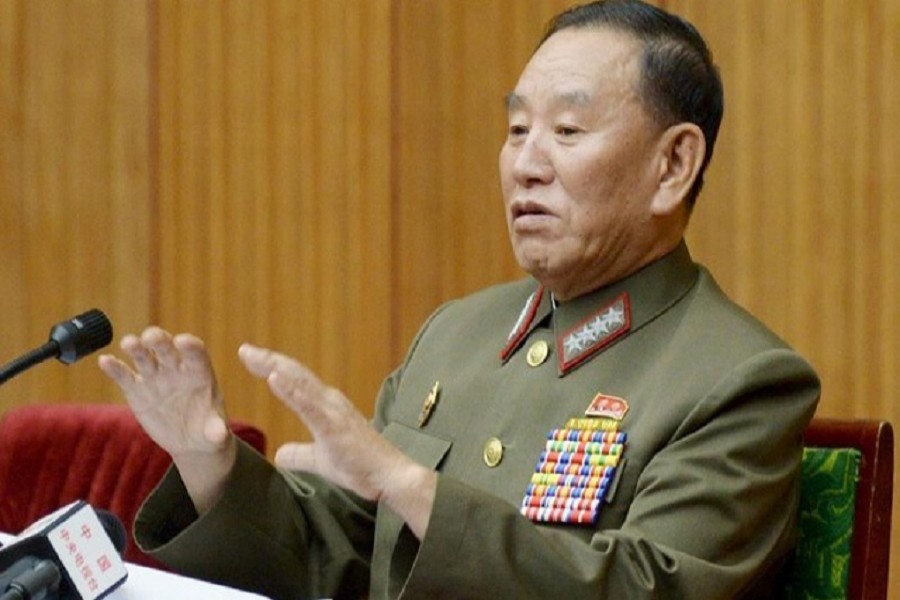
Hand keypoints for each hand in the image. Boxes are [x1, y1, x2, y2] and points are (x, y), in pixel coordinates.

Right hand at [98, 327, 235, 511]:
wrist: (188, 440)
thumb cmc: (207, 429)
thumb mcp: (214, 432)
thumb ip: (216, 430)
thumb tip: (219, 436)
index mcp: (199, 372)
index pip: (196, 353)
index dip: (190, 346)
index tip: (183, 342)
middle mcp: (175, 369)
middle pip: (167, 349)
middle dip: (159, 340)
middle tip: (151, 336)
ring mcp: (155, 377)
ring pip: (144, 357)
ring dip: (136, 348)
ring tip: (128, 343)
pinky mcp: (136, 389)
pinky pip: (124, 376)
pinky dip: (115, 368)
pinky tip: (105, 361)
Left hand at [239, 343, 436, 537]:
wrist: (389, 477)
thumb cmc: (361, 466)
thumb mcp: (321, 461)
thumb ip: (300, 455)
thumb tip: (279, 455)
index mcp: (325, 407)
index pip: (295, 381)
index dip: (272, 367)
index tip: (250, 356)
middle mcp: (329, 401)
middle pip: (294, 374)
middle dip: (268, 360)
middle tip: (244, 349)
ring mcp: (333, 411)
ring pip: (300, 383)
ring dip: (275, 367)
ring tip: (254, 355)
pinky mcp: (334, 425)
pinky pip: (308, 404)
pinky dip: (290, 389)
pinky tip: (274, 377)